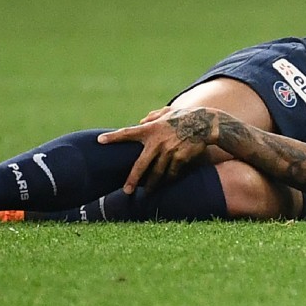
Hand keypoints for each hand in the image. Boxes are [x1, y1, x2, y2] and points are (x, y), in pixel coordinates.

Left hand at [98, 107, 215, 193]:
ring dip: (151, 185)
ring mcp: (169, 151)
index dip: (113, 137)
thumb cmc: (184, 116)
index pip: (127, 133)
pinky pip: (172, 173)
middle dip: (132, 179)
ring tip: (146, 192)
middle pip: (140, 164)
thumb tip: (140, 121)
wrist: (206, 123)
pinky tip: (165, 183)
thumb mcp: (167, 112)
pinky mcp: (180, 158)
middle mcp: (157, 141)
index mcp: (151, 129)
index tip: (99, 141)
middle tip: (125, 190)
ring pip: (157, 173)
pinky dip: (168, 179)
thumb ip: (152, 117)